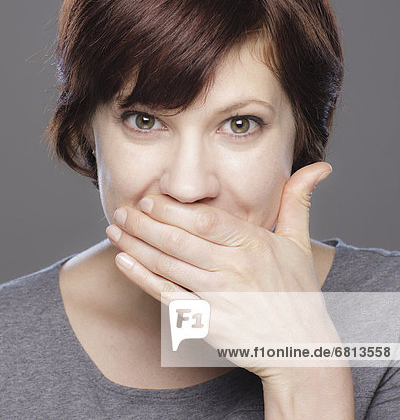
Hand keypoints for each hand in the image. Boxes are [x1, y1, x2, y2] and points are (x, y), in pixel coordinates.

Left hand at [105, 161, 338, 379]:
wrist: (301, 350)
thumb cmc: (299, 294)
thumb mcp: (300, 244)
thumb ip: (298, 202)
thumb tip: (320, 166)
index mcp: (254, 244)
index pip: (205, 221)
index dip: (172, 209)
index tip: (149, 199)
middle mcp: (234, 269)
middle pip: (180, 240)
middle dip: (145, 222)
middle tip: (122, 209)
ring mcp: (219, 297)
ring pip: (168, 265)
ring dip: (136, 245)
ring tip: (115, 229)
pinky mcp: (207, 323)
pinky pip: (167, 296)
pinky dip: (142, 277)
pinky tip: (123, 261)